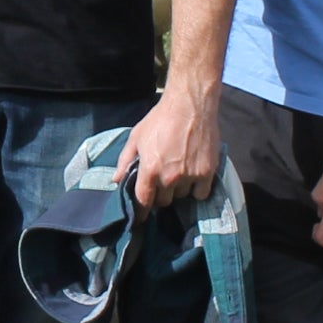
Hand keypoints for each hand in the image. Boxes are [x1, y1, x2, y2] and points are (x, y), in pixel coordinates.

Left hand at [116, 82, 220, 210]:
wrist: (190, 105)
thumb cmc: (160, 119)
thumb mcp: (136, 137)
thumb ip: (125, 161)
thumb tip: (115, 180)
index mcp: (150, 169)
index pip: (143, 202)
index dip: (141, 212)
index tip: (140, 218)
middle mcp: (170, 176)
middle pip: (163, 201)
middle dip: (160, 194)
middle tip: (161, 181)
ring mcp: (190, 175)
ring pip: (181, 196)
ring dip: (178, 190)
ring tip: (178, 173)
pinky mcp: (207, 172)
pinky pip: (201, 194)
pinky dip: (197, 189)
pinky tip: (193, 177)